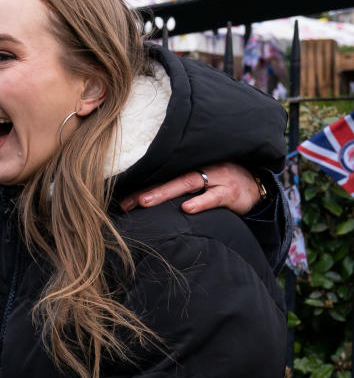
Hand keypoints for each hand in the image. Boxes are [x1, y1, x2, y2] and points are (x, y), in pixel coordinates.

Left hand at [119, 162, 261, 215]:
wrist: (257, 186)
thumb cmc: (221, 185)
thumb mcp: (200, 182)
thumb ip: (177, 189)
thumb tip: (145, 203)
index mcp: (189, 167)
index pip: (161, 176)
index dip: (140, 187)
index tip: (120, 201)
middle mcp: (201, 169)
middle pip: (169, 178)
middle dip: (146, 190)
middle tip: (126, 203)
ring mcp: (217, 178)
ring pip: (188, 183)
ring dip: (165, 192)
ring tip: (145, 202)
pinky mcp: (232, 192)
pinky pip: (215, 196)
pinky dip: (201, 202)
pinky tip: (187, 209)